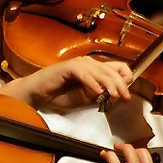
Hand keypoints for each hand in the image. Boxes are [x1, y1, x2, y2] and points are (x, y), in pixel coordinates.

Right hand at [4, 56, 132, 112]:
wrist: (37, 94)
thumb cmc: (58, 96)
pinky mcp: (69, 67)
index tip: (126, 94)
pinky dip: (92, 83)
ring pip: (101, 72)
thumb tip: (112, 93)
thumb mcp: (84, 99)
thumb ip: (98, 95)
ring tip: (114, 96)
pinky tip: (97, 92)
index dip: (125, 80)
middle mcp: (89, 63)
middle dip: (121, 85)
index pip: (118, 68)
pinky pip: (84, 74)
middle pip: (113, 70)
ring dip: (110, 84)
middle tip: (125, 98)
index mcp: (94, 69)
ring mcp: (79, 64)